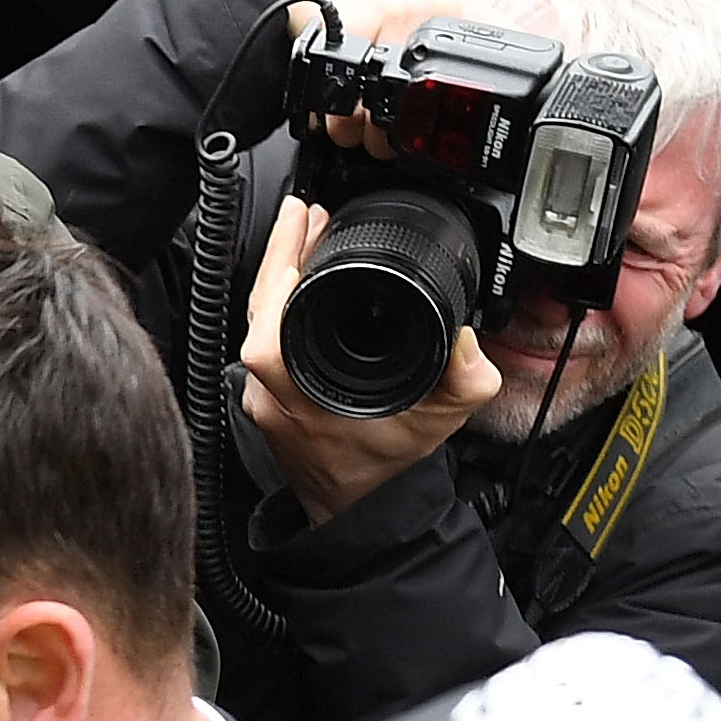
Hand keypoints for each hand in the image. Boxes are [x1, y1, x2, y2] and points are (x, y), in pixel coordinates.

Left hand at [235, 192, 498, 518]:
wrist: (360, 506)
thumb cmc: (385, 465)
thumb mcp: (438, 423)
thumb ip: (464, 381)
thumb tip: (465, 337)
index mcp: (302, 398)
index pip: (268, 335)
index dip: (279, 285)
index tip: (300, 241)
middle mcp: (271, 394)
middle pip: (257, 313)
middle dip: (281, 256)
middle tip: (307, 214)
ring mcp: (262, 394)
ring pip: (255, 321)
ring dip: (278, 272)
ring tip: (305, 229)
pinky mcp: (264, 392)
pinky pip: (263, 335)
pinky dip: (278, 300)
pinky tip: (297, 273)